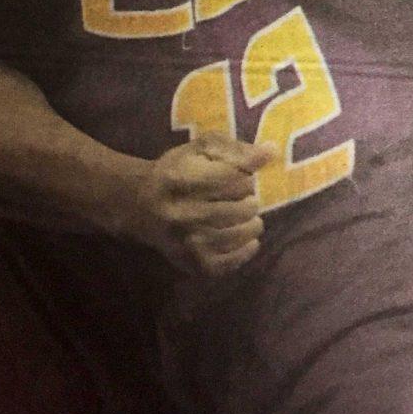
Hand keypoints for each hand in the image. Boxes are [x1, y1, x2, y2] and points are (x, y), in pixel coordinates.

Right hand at [131, 132, 274, 276]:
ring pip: (237, 235)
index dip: (247, 175)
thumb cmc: (177, 170)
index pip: (233, 178)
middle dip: (251, 200)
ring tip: (251, 217)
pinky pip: (229, 262)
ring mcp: (187, 242)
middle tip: (249, 197)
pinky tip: (248, 239)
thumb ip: (235, 149)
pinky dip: (246, 250)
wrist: (141, 205)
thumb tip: (271, 151)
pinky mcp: (193, 263)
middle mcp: (182, 213)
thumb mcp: (200, 149)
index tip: (245, 175)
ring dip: (253, 224)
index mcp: (182, 178)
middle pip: (238, 208)